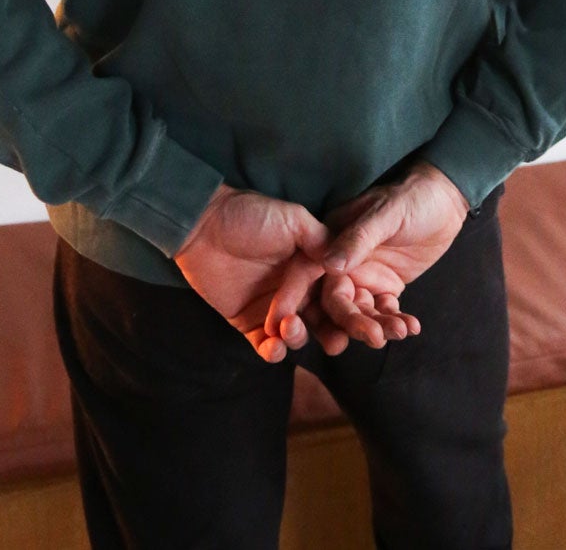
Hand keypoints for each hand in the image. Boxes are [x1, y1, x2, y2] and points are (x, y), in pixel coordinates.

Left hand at [174, 184, 416, 362]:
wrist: (203, 224)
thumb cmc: (250, 214)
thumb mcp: (293, 219)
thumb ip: (320, 240)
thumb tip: (348, 259)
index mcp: (310, 266)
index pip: (336, 293)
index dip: (350, 308)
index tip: (362, 320)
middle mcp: (296, 290)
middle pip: (321, 319)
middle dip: (332, 333)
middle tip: (337, 342)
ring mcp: (272, 308)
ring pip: (296, 335)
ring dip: (297, 338)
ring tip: (288, 328)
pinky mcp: (248, 322)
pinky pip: (265, 345)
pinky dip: (272, 351)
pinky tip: (273, 346)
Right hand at [263, 161, 470, 351]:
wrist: (446, 201)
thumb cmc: (411, 198)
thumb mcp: (386, 215)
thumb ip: (359, 239)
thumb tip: (329, 266)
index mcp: (331, 239)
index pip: (307, 273)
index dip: (294, 300)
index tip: (284, 329)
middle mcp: (342, 263)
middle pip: (334, 302)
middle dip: (350, 324)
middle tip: (374, 338)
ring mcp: (364, 276)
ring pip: (359, 313)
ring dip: (377, 326)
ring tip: (400, 331)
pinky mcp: (386, 286)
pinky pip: (383, 312)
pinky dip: (394, 322)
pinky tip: (411, 327)